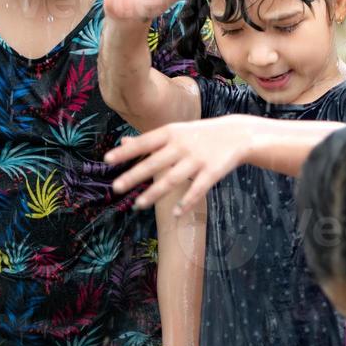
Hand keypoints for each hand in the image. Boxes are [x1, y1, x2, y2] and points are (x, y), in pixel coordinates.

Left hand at [106, 116, 255, 213]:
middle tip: (115, 187)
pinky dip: (187, 201)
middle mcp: (183, 146)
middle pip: (155, 163)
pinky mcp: (213, 172)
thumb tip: (123, 142)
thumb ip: (150, 139)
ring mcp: (198, 159)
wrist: (237, 134)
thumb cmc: (199, 135)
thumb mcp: (175, 131)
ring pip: (173, 179)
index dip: (127, 151)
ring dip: (155, 193)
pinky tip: (177, 213)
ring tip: (138, 205)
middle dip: (135, 175)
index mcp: (172, 133)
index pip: (145, 142)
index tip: (107, 160)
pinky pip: (198, 189)